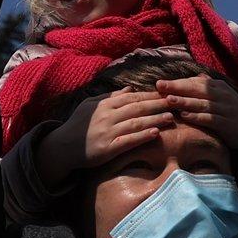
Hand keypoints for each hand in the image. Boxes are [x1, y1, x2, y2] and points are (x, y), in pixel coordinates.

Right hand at [37, 90, 172, 187]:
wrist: (63, 146)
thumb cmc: (78, 125)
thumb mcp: (91, 105)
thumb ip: (110, 96)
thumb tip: (130, 88)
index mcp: (104, 104)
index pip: (132, 97)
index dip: (150, 95)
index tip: (165, 94)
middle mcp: (107, 116)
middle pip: (137, 108)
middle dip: (157, 104)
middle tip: (175, 102)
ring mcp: (108, 132)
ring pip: (136, 123)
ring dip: (155, 119)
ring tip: (171, 117)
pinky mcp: (108, 148)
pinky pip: (129, 141)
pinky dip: (143, 136)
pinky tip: (156, 133)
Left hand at [157, 76, 237, 183]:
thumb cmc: (233, 112)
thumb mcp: (222, 96)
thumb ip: (209, 87)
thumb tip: (197, 75)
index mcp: (219, 87)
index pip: (195, 82)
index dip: (178, 82)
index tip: (160, 83)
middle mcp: (222, 96)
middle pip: (197, 90)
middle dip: (177, 87)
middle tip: (159, 86)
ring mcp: (226, 110)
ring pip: (202, 103)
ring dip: (185, 101)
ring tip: (168, 100)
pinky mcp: (227, 124)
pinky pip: (210, 119)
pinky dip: (197, 116)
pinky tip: (184, 116)